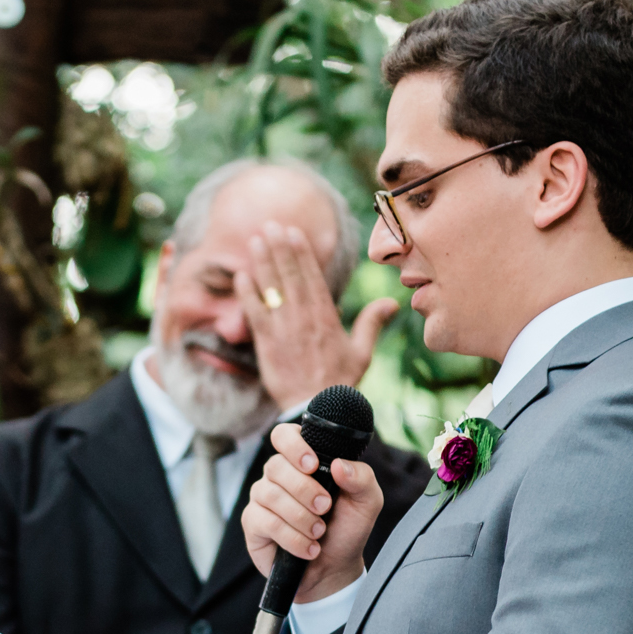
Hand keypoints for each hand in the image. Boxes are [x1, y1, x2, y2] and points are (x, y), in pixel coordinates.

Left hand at [235, 221, 395, 411]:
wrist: (319, 408)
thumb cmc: (341, 382)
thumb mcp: (362, 351)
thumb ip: (372, 323)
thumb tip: (392, 302)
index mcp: (327, 315)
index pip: (312, 276)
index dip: (301, 252)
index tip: (292, 232)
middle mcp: (305, 317)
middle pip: (290, 274)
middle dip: (279, 248)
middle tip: (269, 225)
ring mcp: (284, 328)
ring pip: (272, 287)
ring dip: (262, 262)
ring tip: (254, 240)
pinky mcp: (267, 343)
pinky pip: (255, 312)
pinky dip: (247, 294)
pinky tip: (240, 276)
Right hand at [243, 422, 382, 601]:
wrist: (333, 568)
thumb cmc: (346, 529)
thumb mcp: (366, 502)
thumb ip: (361, 478)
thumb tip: (339, 464)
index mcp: (302, 461)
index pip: (284, 435)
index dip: (294, 445)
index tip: (312, 464)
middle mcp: (278, 475)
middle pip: (277, 466)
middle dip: (305, 489)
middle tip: (325, 507)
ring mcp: (262, 498)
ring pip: (271, 495)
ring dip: (301, 516)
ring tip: (319, 532)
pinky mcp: (253, 523)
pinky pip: (265, 521)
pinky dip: (292, 537)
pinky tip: (309, 548)